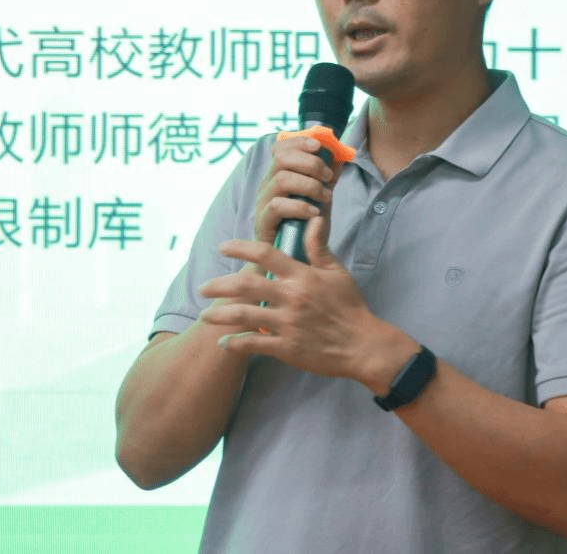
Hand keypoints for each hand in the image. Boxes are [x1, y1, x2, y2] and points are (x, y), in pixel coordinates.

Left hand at [197, 216, 382, 381]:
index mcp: (302, 276)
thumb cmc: (350, 307)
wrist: (363, 345)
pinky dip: (235, 344)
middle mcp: (291, 298)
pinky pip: (253, 344)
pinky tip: (223, 342)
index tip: (224, 247)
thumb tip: (313, 218)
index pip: (265, 254)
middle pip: (246, 285)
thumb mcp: (337, 272)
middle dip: (219, 285)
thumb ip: (319, 247)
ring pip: (243, 316)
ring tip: (204, 316)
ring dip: (220, 315)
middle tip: (203, 287)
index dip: (241, 247)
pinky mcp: (286, 347)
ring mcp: (287, 324)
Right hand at [252, 134, 336, 244]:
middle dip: (310, 163)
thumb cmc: (304, 228)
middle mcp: (267, 186)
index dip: (299, 141)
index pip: (280, 148)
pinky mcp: (264, 223)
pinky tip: (315, 212)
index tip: (319, 146)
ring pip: (282, 180)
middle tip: (327, 177)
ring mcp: (263, 203)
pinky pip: (278, 206)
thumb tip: (338, 158)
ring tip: (325, 196)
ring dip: (309, 185)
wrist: (292, 259)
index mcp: (278, 176)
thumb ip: (325, 179)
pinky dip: (300, 206)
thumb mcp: (319, 199)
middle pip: (281, 159)